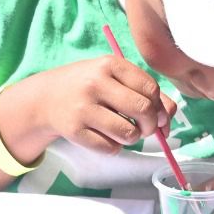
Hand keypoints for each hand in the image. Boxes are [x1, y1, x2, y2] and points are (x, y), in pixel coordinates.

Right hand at [4, 57, 176, 157]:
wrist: (45, 98)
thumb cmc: (88, 86)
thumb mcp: (112, 78)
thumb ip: (144, 92)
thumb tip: (168, 118)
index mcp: (109, 64)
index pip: (150, 89)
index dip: (159, 106)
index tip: (155, 114)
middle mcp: (95, 83)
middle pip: (143, 110)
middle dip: (151, 125)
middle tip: (145, 128)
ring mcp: (83, 108)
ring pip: (129, 134)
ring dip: (131, 138)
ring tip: (120, 130)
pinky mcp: (74, 131)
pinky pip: (110, 148)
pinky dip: (113, 147)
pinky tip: (102, 136)